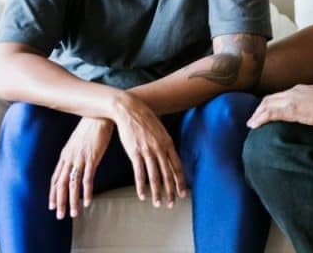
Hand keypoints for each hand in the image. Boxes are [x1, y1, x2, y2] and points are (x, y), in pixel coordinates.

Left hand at [49, 117, 112, 219]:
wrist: (99, 115)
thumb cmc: (91, 127)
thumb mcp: (78, 141)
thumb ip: (75, 152)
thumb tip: (75, 161)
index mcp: (65, 155)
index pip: (55, 178)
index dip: (52, 193)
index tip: (52, 205)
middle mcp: (69, 159)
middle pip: (60, 184)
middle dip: (59, 202)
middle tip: (60, 216)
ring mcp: (80, 159)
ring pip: (72, 185)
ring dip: (72, 201)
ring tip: (74, 214)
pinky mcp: (91, 158)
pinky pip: (87, 179)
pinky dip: (87, 192)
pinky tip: (88, 201)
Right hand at [111, 92, 187, 207]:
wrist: (129, 109)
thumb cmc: (145, 119)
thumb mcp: (160, 130)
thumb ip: (165, 143)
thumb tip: (169, 155)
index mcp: (168, 143)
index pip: (177, 166)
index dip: (180, 181)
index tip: (183, 193)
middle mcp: (160, 148)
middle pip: (168, 174)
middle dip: (171, 191)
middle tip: (172, 204)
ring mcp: (147, 151)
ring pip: (155, 176)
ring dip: (157, 192)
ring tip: (158, 204)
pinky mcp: (134, 152)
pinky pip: (139, 172)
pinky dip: (141, 186)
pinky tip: (142, 195)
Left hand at [246, 84, 312, 128]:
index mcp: (300, 89)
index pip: (279, 95)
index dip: (270, 103)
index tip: (264, 111)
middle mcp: (292, 91)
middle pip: (269, 99)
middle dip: (260, 109)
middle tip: (253, 119)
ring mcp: (291, 100)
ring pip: (266, 105)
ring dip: (257, 114)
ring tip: (251, 124)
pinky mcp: (291, 109)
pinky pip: (270, 114)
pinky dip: (260, 119)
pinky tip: (254, 126)